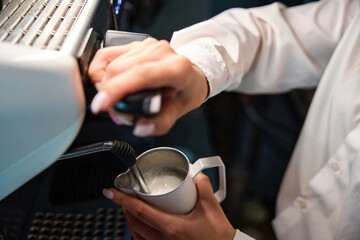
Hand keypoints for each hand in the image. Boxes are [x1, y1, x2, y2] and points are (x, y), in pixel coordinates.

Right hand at [88, 38, 208, 136]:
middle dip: (109, 93)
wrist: (189, 77)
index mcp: (176, 67)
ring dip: (105, 86)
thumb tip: (141, 127)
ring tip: (118, 99)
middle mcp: (160, 52)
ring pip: (109, 63)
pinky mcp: (133, 45)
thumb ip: (160, 123)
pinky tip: (109, 84)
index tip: (102, 105)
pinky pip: (105, 56)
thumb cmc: (185, 91)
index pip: (140, 74)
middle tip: (116, 111)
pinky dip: (100, 73)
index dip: (116, 89)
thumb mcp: (178, 111)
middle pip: (119, 69)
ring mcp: (146, 46)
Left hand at [102, 173, 234, 239]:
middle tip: (123, 195)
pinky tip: (140, 226)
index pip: (140, 210)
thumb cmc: (218, 235)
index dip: (122, 199)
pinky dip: (137, 232)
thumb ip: (202, 186)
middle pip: (134, 222)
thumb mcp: (211, 206)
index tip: (111, 192)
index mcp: (172, 227)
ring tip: (130, 208)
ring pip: (136, 234)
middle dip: (124, 207)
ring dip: (130, 220)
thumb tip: (196, 175)